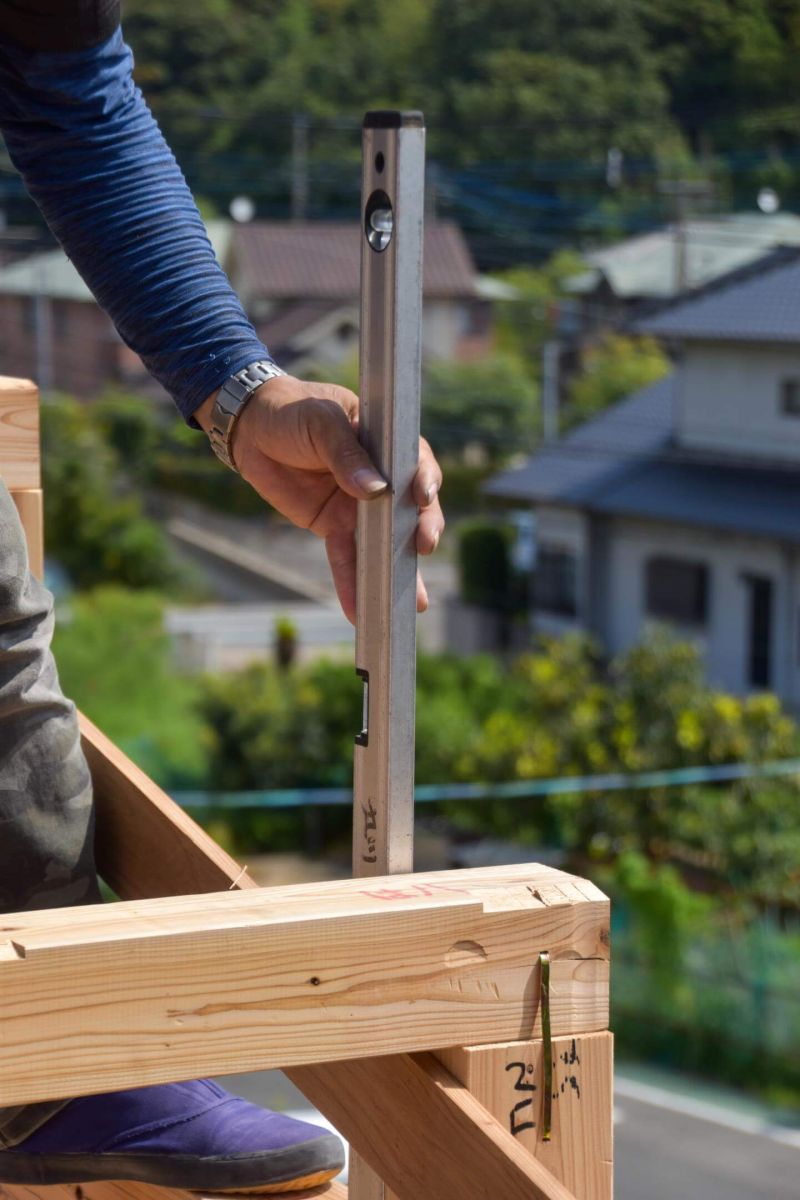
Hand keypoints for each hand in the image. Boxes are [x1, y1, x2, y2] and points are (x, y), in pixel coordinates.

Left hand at [194, 374, 443, 623]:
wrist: (250, 427)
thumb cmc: (292, 410)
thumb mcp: (320, 422)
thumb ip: (345, 454)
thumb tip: (375, 490)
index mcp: (385, 441)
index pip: (415, 462)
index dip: (425, 480)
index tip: (424, 496)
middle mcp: (381, 476)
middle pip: (410, 508)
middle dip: (422, 530)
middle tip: (423, 547)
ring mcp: (359, 505)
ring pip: (384, 542)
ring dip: (398, 572)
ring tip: (414, 603)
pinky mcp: (334, 526)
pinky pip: (347, 559)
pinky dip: (353, 585)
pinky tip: (360, 611)